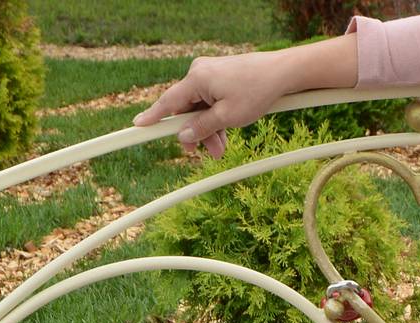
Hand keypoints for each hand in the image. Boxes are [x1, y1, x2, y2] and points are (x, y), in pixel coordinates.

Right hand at [133, 51, 294, 158]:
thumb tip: (183, 136)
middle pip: (187, 110)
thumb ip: (202, 128)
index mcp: (197, 79)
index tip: (137, 126)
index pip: (168, 102)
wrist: (282, 73)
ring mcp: (210, 74)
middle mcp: (199, 73)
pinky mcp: (220, 77)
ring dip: (209, 129)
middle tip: (211, 152)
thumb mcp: (228, 117)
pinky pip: (211, 102)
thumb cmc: (257, 91)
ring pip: (200, 108)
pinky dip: (216, 118)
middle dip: (197, 133)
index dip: (152, 117)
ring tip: (223, 148)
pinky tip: (225, 133)